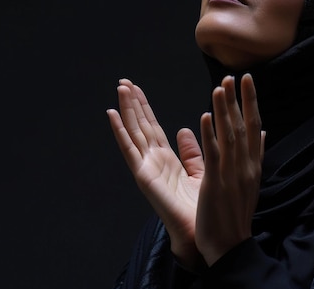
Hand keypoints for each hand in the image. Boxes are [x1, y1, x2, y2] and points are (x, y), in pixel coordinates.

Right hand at [106, 79, 203, 269]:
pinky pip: (129, 150)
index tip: (137, 88)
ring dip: (126, 110)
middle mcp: (154, 161)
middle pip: (141, 126)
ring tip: (119, 89)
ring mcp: (146, 168)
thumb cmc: (202, 208)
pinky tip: (111, 115)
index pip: (153, 128)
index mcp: (167, 160)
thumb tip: (184, 129)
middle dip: (133, 103)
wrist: (202, 233)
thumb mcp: (200, 172)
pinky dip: (120, 131)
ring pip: (134, 132)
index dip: (144, 108)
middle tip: (124, 81)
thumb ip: (192, 152)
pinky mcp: (143, 176)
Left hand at [196, 74, 265, 265]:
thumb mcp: (249, 181)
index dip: (251, 102)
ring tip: (220, 87)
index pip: (254, 127)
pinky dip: (210, 135)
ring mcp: (232, 174)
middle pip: (244, 126)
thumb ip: (253, 154)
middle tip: (235, 75)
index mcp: (253, 164)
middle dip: (240, 99)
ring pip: (230, 136)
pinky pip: (214, 156)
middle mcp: (246, 166)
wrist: (231, 245)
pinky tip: (206, 117)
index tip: (248, 81)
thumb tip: (261, 131)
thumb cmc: (236, 213)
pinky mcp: (216, 184)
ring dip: (225, 110)